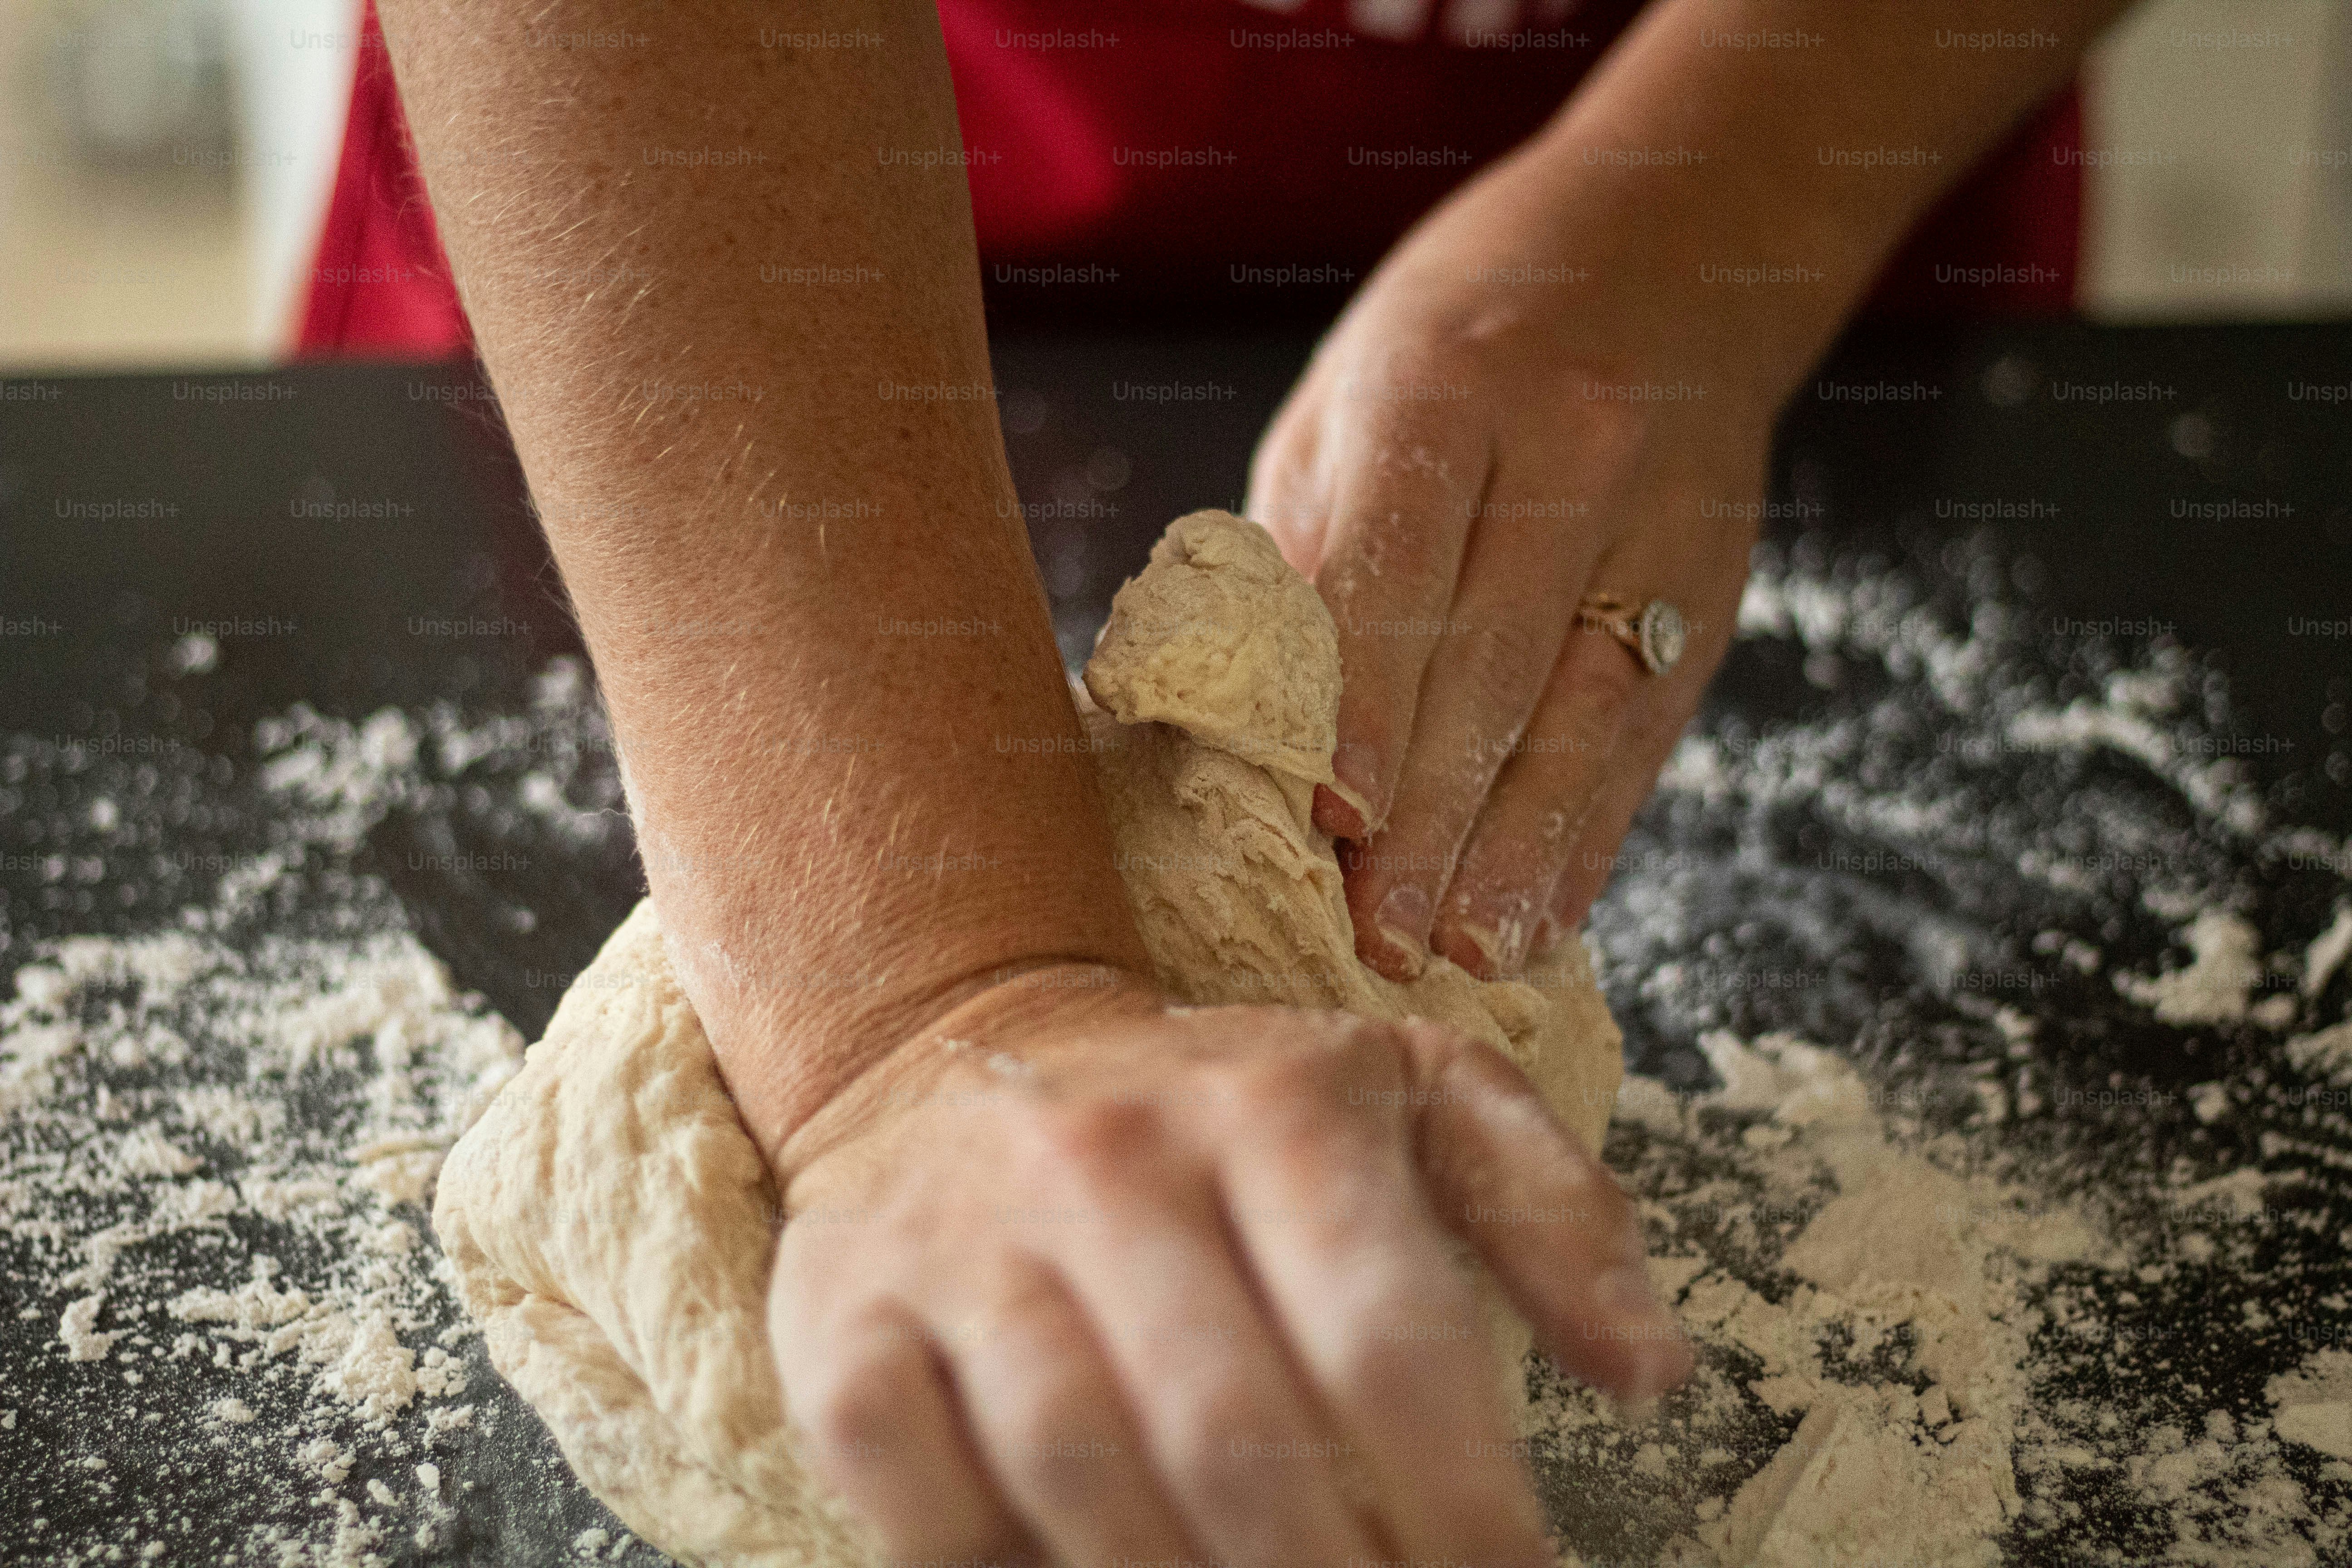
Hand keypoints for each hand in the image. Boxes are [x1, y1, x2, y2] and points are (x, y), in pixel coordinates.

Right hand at [767, 967, 1689, 1565]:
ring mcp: (963, 1239)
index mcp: (1273, 1108)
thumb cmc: (1217, 1102)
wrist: (957, 1036)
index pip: (1387, 1338)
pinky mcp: (841, 1313)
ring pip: (1079, 1475)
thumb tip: (1653, 1372)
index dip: (1464, 1512)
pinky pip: (912, 1493)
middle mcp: (1109, 1160)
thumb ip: (1547, 1212)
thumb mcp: (1407, 1090)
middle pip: (1235, 1439)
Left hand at [1247, 155, 1783, 983]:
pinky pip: (1648, 731)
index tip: (1336, 821)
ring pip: (1589, 714)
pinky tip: (1547, 911)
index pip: (1403, 569)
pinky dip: (1594, 830)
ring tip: (1468, 952)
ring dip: (1523, 848)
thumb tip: (1248, 725)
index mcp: (1447, 392)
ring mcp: (1660, 521)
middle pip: (1497, 663)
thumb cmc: (1460, 339)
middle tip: (1381, 936)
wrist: (1672, 246)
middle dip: (1436, 816)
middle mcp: (1569, 455)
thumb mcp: (1349, 404)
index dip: (1368, 704)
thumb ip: (1309, 553)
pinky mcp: (1714, 584)